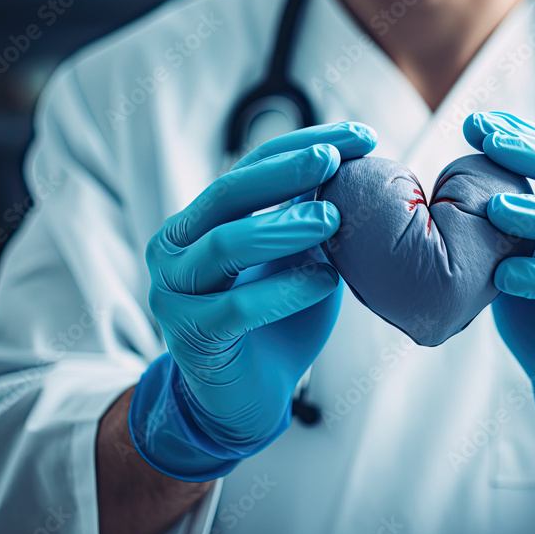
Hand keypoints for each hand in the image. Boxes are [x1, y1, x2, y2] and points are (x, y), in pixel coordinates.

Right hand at [130, 122, 376, 480]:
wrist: (246, 398)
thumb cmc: (276, 320)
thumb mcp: (299, 260)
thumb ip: (311, 221)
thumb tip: (355, 170)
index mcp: (201, 221)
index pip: (249, 166)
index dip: (301, 145)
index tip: (359, 135)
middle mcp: (176, 247)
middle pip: (226, 195)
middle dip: (284, 172)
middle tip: (334, 159)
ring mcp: (174, 292)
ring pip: (224, 246)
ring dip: (281, 227)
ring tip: (333, 220)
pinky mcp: (190, 336)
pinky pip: (236, 308)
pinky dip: (285, 290)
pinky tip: (326, 280)